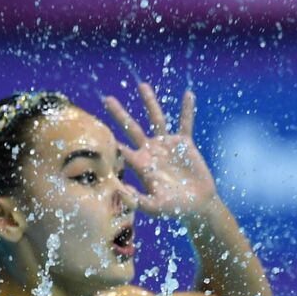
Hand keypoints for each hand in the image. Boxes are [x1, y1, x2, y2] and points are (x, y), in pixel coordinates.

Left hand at [103, 83, 219, 219]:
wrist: (198, 206)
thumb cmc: (175, 209)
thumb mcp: (155, 207)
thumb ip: (136, 200)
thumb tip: (120, 188)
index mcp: (141, 164)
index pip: (121, 149)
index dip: (110, 141)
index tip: (97, 130)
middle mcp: (151, 151)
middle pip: (132, 128)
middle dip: (120, 114)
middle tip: (107, 99)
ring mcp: (167, 146)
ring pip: (157, 119)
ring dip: (150, 103)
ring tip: (142, 86)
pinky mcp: (185, 144)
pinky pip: (186, 123)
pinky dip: (187, 110)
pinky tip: (188, 95)